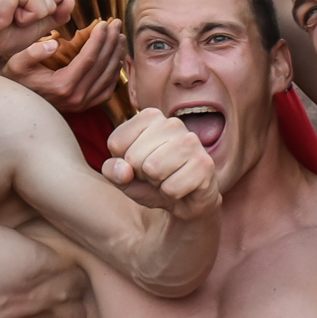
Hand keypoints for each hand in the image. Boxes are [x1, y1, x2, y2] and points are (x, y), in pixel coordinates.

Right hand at [0, 0, 75, 61]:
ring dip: (31, 17)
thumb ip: (55, 13)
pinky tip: (6, 13)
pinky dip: (26, 19)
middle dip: (37, 15)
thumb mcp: (34, 24)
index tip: (14, 15)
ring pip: (52, 2)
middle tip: (9, 15)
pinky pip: (42, 8)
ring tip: (7, 14)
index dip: (40, 14)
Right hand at [0, 19, 123, 112]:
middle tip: (117, 24)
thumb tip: (54, 43)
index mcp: (63, 86)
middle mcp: (77, 97)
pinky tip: (117, 58)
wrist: (19, 105)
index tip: (104, 22)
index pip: (89, 58)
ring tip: (119, 36)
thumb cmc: (18, 80)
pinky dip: (115, 73)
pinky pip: (107, 90)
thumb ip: (33, 52)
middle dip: (111, 42)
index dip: (99, 38)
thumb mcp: (17, 64)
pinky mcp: (85, 106)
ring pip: (108, 77)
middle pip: (102, 66)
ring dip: (116, 55)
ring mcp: (83, 104)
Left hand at [103, 108, 219, 218]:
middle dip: (141, 174)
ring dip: (157, 184)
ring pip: (153, 170)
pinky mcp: (204, 164)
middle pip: (134, 157)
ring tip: (168, 179)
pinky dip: (172, 195)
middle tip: (156, 175)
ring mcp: (191, 142)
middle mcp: (172, 124)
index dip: (123, 162)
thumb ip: (112, 170)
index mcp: (150, 117)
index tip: (138, 164)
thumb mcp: (123, 176)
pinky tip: (182, 187)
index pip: (116, 143)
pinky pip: (171, 188)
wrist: (185, 200)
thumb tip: (124, 171)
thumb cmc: (151, 181)